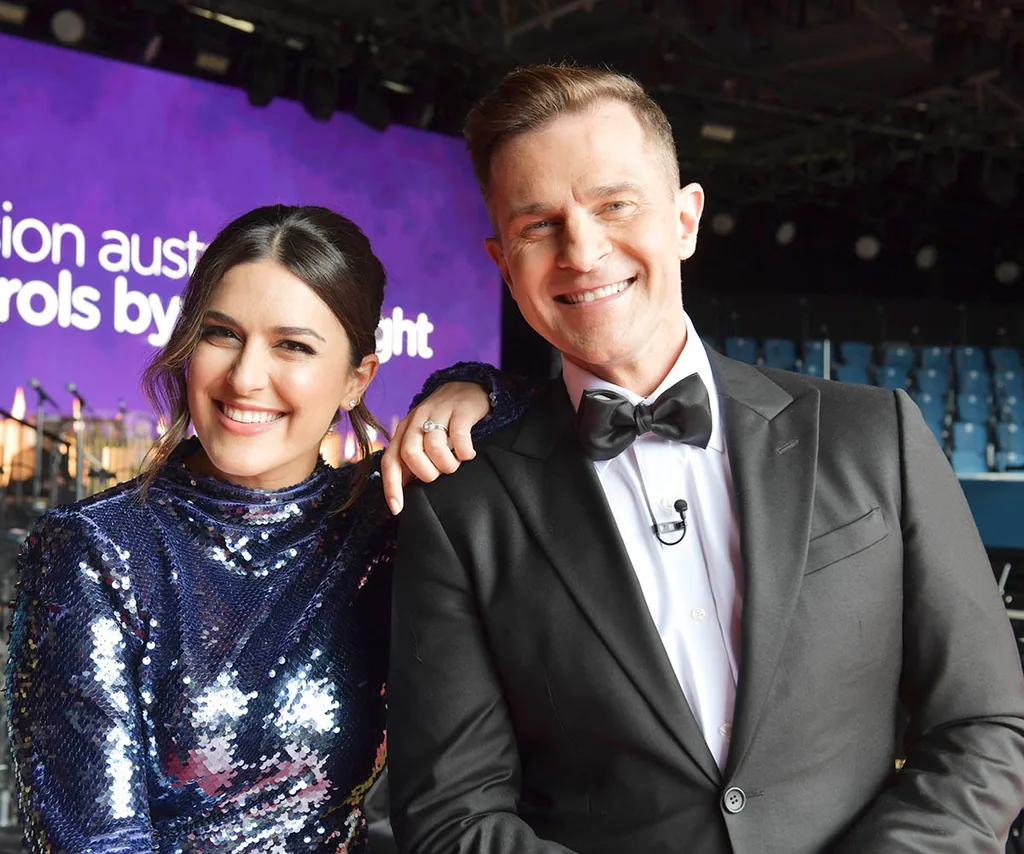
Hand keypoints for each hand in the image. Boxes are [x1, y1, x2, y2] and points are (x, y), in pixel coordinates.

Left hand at [381, 382, 490, 514]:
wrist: (467, 388)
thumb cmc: (443, 421)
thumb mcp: (422, 437)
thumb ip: (411, 459)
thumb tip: (402, 489)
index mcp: (404, 430)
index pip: (390, 460)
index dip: (391, 486)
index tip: (397, 508)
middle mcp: (416, 420)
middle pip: (409, 453)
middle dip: (426, 473)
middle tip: (440, 474)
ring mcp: (438, 412)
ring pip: (433, 446)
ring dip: (447, 464)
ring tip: (456, 464)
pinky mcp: (460, 409)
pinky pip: (458, 436)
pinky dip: (464, 451)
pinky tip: (468, 454)